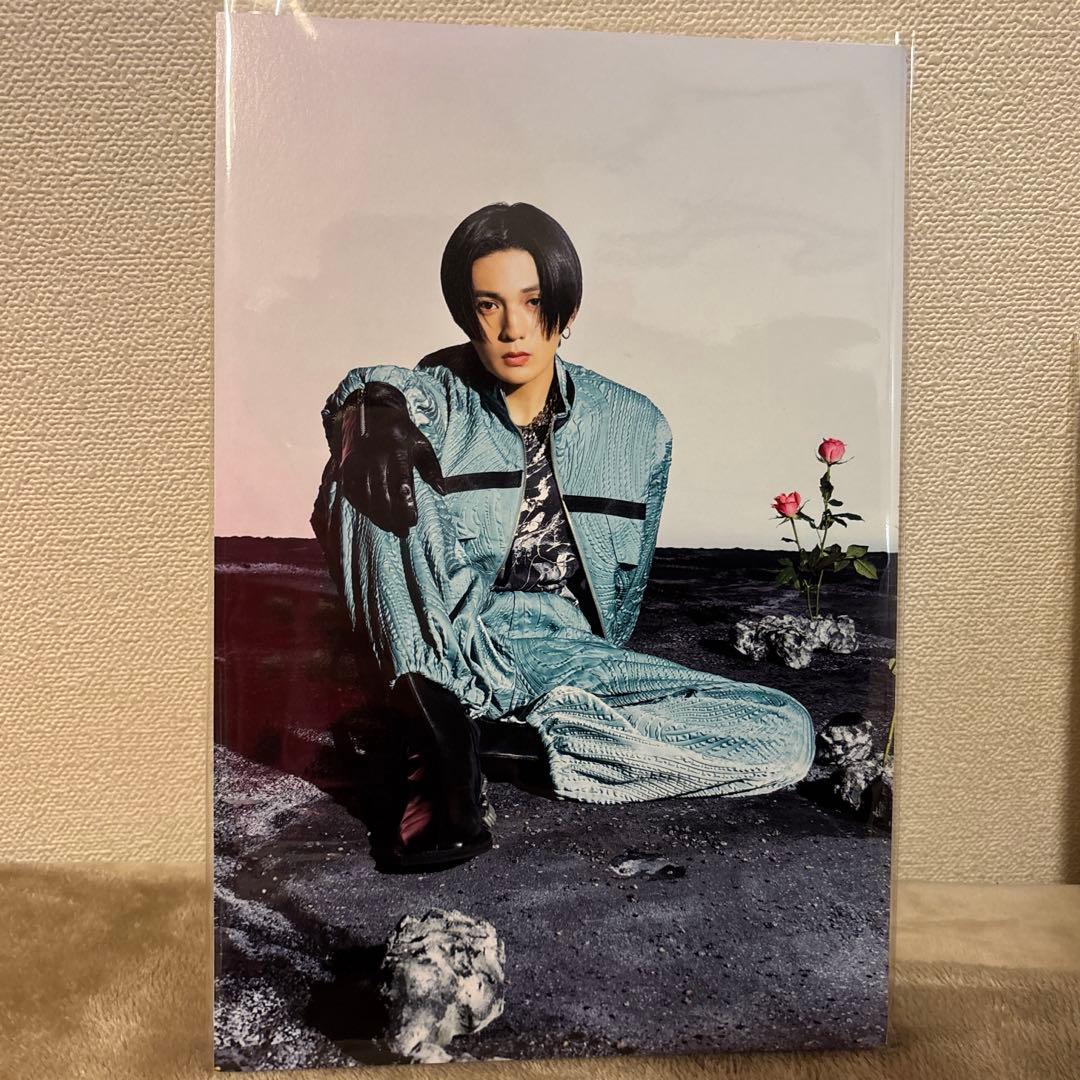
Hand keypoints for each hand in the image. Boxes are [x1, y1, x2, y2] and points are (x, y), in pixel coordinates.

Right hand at [335, 381, 443, 535]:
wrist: (369, 412)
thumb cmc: (400, 433)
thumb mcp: (421, 444)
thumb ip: (432, 468)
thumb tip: (442, 491)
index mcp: (397, 451)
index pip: (401, 484)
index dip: (405, 505)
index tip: (412, 521)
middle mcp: (375, 457)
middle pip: (382, 495)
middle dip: (392, 517)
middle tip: (402, 531)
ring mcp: (358, 462)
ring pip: (366, 497)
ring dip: (378, 516)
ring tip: (390, 527)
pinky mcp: (347, 467)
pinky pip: (352, 493)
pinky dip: (362, 507)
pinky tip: (373, 515)